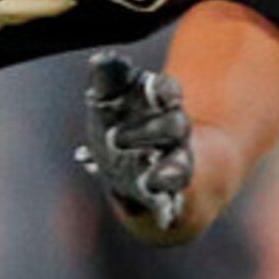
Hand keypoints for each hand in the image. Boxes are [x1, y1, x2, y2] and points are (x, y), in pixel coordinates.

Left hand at [76, 51, 191, 230]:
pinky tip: (168, 219)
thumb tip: (101, 58)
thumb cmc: (128, 129)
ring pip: (178, 168)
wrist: (152, 177)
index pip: (167, 92)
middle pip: (173, 128)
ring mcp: (175, 168)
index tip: (157, 90)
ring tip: (155, 181)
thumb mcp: (114, 102)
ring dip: (168, 174)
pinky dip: (172, 212)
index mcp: (162, 106)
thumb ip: (110, 80)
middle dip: (148, 131)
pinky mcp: (172, 200)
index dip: (163, 90)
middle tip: (114, 138)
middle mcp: (174, 137)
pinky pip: (175, 205)